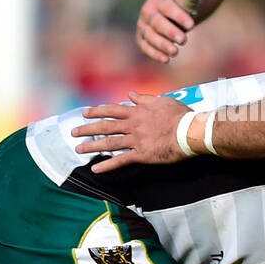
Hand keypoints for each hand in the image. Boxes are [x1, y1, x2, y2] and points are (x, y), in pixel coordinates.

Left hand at [71, 92, 189, 169]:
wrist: (190, 131)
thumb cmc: (180, 115)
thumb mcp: (162, 100)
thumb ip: (144, 98)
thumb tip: (130, 94)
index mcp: (138, 111)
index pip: (112, 110)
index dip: (97, 111)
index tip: (85, 113)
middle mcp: (133, 125)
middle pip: (105, 126)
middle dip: (88, 129)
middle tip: (74, 132)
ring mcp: (136, 140)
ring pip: (109, 142)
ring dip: (92, 146)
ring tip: (78, 149)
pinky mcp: (142, 154)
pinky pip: (121, 160)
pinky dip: (107, 165)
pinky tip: (96, 169)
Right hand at [136, 0, 201, 62]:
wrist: (169, 13)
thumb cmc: (180, 4)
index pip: (167, 8)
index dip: (179, 16)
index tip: (192, 25)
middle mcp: (147, 11)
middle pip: (157, 23)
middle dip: (170, 32)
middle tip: (184, 40)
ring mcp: (142, 25)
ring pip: (150, 36)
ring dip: (162, 45)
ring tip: (175, 52)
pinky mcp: (141, 38)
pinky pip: (145, 46)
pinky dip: (153, 53)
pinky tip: (165, 59)